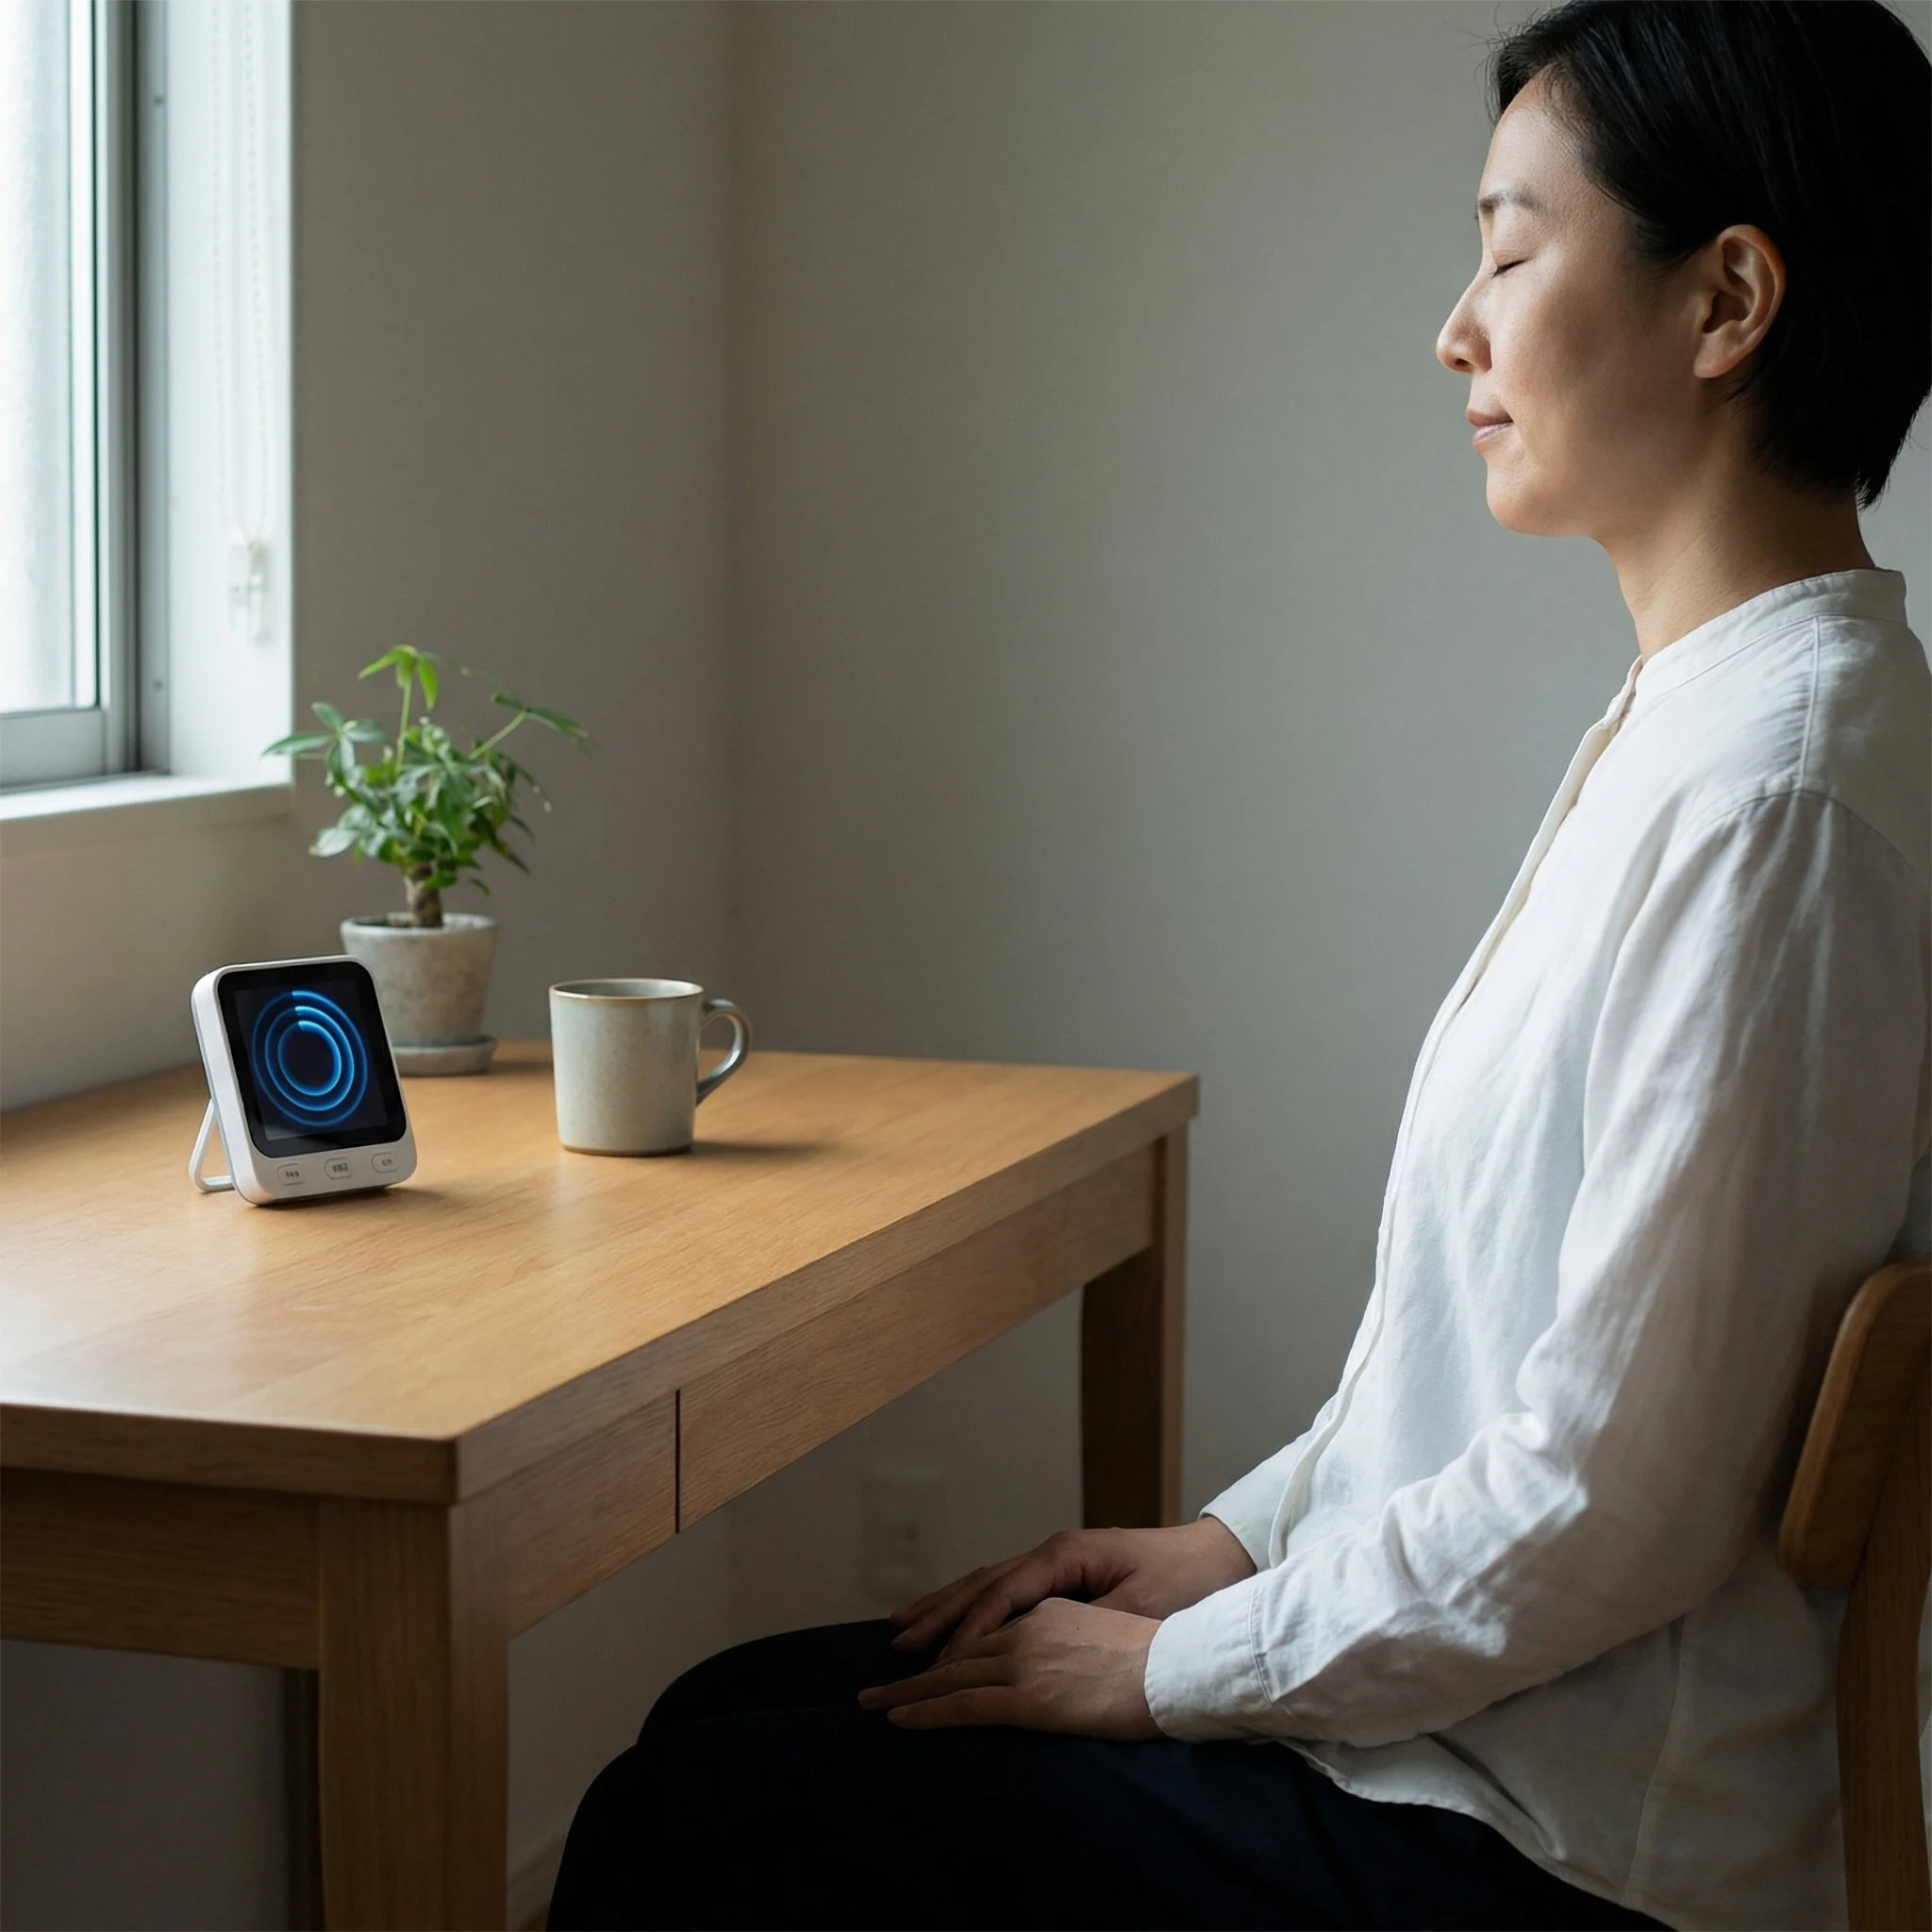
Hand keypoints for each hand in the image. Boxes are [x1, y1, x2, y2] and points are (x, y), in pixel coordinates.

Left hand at [860, 1598, 1161, 1738]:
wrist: (1181, 1666)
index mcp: (1051, 1612)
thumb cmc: (1163, 1657)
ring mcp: (1025, 1661)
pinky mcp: (1027, 1696)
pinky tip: (899, 1720)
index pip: (990, 1630)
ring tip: (874, 1702)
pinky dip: (926, 1712)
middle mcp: (1030, 1628)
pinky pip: (963, 1706)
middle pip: (960, 1649)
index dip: (953, 1644)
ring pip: (951, 1676)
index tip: (926, 1657)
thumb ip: (1077, 1646)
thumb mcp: (1110, 1637)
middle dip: (917, 1666)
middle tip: (878, 1680)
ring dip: (909, 1690)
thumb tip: (1064, 1671)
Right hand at [889, 1517, 1254, 1658]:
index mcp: (1064, 1555)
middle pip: (982, 1583)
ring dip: (948, 1607)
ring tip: (905, 1627)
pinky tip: (959, 1621)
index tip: (938, 1666)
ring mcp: (1058, 1561)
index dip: (967, 1631)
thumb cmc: (1185, 1586)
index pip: (1000, 1594)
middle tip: (896, 1643)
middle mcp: (1053, 1552)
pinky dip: (977, 1607)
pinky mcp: (1068, 1575)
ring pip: (990, 1584)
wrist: (1222, 1557)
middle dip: (938, 1613)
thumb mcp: (1135, 1609)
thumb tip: (1031, 1645)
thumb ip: (1082, 1623)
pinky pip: (1008, 1592)